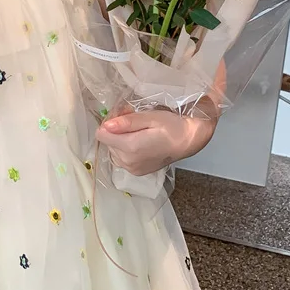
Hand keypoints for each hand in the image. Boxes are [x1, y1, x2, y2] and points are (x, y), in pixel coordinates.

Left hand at [97, 109, 214, 174]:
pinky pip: (120, 158)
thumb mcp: (151, 117)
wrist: (188, 142)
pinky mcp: (136, 172)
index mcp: (130, 147)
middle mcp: (128, 162)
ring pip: (113, 150)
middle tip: (134, 122)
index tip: (123, 116)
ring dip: (120, 140)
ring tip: (138, 133)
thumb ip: (127, 122)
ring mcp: (131, 169)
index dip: (110, 123)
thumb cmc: (172, 126)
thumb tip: (106, 125)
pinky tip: (140, 143)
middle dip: (116, 131)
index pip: (101, 134)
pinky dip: (125, 150)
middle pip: (107, 142)